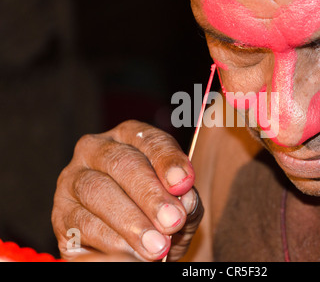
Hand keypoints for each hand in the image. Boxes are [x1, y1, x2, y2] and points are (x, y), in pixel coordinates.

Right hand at [52, 120, 202, 260]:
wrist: (137, 247)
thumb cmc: (161, 215)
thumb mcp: (182, 205)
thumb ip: (187, 199)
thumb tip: (184, 199)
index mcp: (130, 137)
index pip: (150, 140)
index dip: (168, 161)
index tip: (183, 184)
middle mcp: (96, 150)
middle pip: (122, 163)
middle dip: (150, 194)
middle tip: (172, 221)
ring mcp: (73, 180)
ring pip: (97, 192)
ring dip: (131, 222)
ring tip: (157, 245)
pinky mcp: (61, 214)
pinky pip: (82, 224)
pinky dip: (111, 241)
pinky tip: (134, 252)